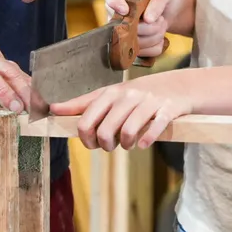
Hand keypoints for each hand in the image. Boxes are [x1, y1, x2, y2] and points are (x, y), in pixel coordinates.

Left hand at [52, 77, 192, 149]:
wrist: (177, 86)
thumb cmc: (137, 95)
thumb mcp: (110, 95)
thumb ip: (82, 104)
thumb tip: (54, 109)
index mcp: (110, 94)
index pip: (86, 120)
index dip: (85, 138)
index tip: (90, 143)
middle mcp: (126, 96)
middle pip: (105, 130)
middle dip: (105, 145)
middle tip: (111, 146)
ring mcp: (147, 102)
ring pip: (127, 132)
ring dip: (126, 145)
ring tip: (129, 145)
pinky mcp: (166, 110)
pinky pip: (153, 130)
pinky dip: (146, 141)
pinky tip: (143, 144)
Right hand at [100, 0, 192, 59]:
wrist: (170, 11)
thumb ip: (157, 2)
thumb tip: (147, 20)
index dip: (114, 2)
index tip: (126, 10)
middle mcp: (116, 11)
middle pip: (122, 25)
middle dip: (147, 26)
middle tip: (160, 19)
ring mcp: (120, 30)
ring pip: (133, 41)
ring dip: (154, 36)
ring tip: (161, 25)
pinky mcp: (129, 45)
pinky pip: (141, 52)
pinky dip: (155, 46)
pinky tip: (159, 37)